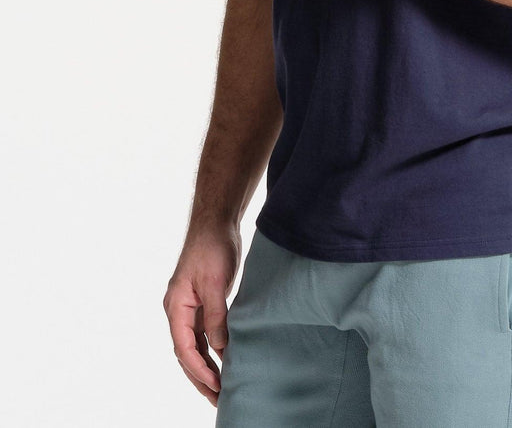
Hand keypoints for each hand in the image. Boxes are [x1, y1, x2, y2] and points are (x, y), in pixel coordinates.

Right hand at [163, 226, 240, 406]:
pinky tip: (225, 361)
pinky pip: (205, 334)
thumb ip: (216, 316)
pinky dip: (213, 350)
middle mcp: (179, 310)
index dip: (198, 369)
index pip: (183, 347)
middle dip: (200, 377)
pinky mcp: (203, 302)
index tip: (215, 385)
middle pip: (186, 353)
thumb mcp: (214, 282)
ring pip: (195, 346)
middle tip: (218, 399)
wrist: (216, 222)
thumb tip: (221, 348)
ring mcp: (190, 307)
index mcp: (176, 306)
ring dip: (207, 367)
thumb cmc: (212, 246)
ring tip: (222, 389)